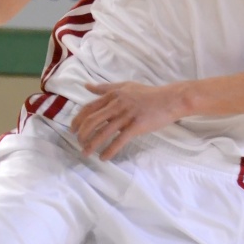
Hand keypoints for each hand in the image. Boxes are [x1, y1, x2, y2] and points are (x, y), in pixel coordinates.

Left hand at [70, 81, 186, 159]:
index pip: (89, 108)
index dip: (78, 120)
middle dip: (82, 134)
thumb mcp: (124, 86)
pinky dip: (109, 151)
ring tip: (86, 153)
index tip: (72, 130)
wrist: (170, 99)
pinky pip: (119, 141)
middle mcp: (117, 104)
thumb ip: (104, 88)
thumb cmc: (148, 93)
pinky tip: (103, 158)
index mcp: (113, 95)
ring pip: (103, 132)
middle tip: (78, 143)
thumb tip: (86, 86)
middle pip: (92, 120)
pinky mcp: (137, 126)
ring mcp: (127, 115)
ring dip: (92, 144)